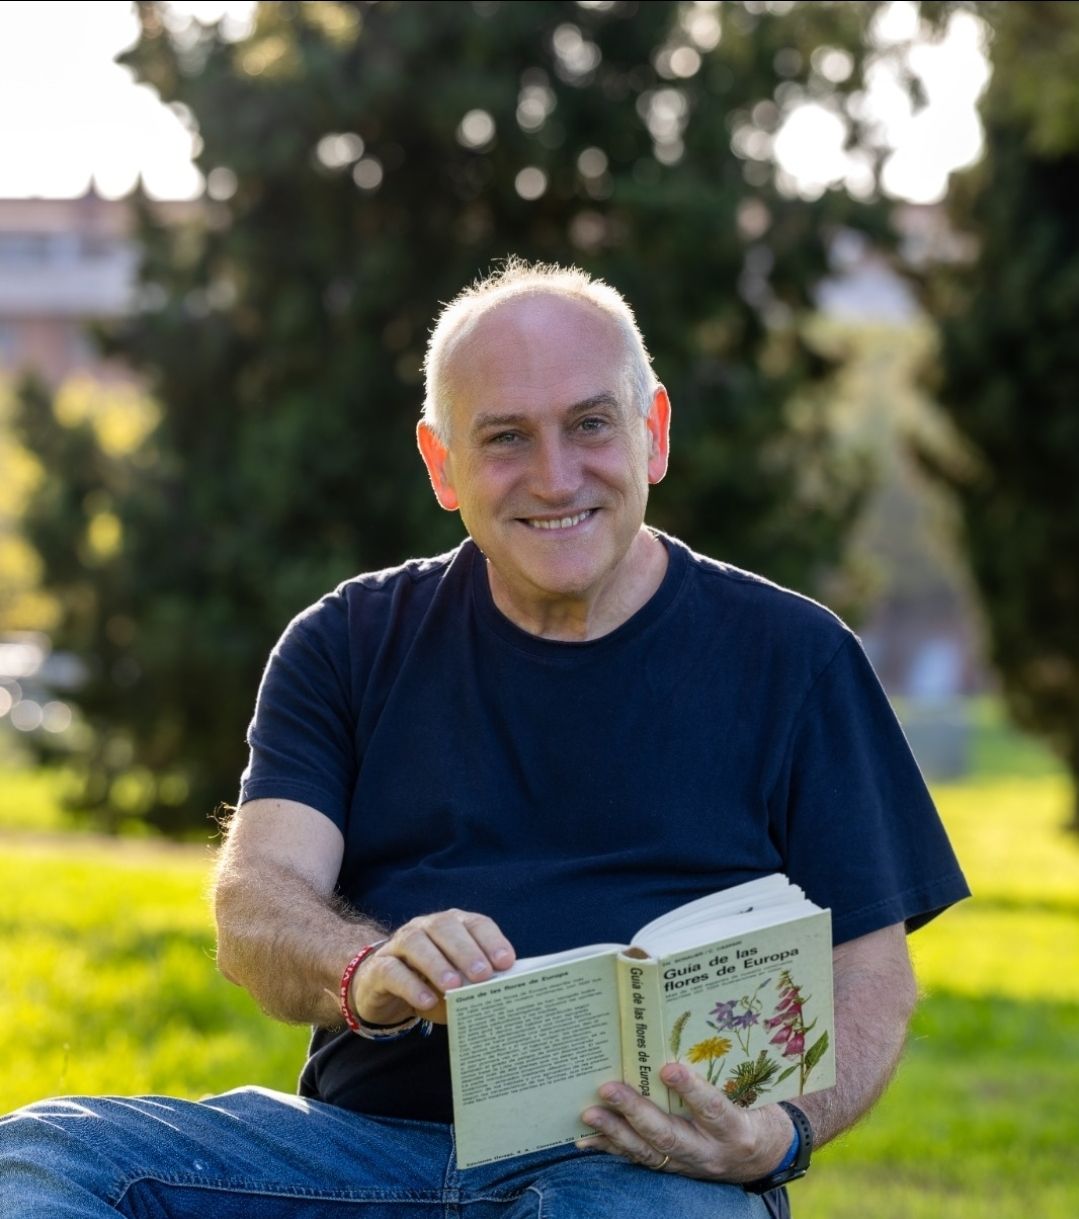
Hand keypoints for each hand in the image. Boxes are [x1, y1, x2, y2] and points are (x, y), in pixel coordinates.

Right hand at [349, 908, 514, 1025]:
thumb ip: (474, 985)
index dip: (491, 940)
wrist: (382, 990)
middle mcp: (425, 927)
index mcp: (451, 926)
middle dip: (466, 950)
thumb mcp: (456, 984)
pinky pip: (393, 971)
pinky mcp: (378, 968)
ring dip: (437, 964)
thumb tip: (497, 998)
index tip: (506, 962)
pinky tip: (426, 1001)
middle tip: (482, 975)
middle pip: (445, 927)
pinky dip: (411, 985)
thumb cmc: (429, 984)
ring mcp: (399, 944)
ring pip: (416, 943)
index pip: (474, 924)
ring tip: (453, 987)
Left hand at [576, 1063, 792, 1181]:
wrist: (762, 1157)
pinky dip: (612, 1148)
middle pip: (670, 1134)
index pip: (712, 1108)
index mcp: (733, 1128)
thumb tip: (685, 1030)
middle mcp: (710, 1152)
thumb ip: (720, 1070)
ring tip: (590, 1113)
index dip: (691, 1090)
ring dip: (616, 1131)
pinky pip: (639, 1160)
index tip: (667, 1068)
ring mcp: (689, 1165)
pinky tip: (587, 1139)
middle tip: (608, 1089)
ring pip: (649, 1151)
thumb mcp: (747, 1093)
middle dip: (636, 1112)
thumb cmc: (752, 1111)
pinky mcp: (673, 1169)